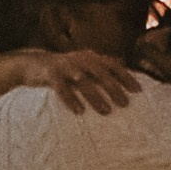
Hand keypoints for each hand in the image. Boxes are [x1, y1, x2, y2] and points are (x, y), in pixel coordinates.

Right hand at [22, 47, 139, 116]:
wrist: (32, 64)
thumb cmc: (63, 70)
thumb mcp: (82, 66)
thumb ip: (99, 70)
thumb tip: (123, 77)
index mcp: (90, 57)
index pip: (112, 65)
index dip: (126, 77)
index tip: (138, 91)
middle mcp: (79, 59)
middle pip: (100, 73)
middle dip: (114, 88)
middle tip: (125, 104)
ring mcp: (64, 66)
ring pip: (83, 81)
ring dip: (95, 96)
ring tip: (106, 111)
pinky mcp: (50, 75)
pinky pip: (62, 88)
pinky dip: (71, 99)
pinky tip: (79, 111)